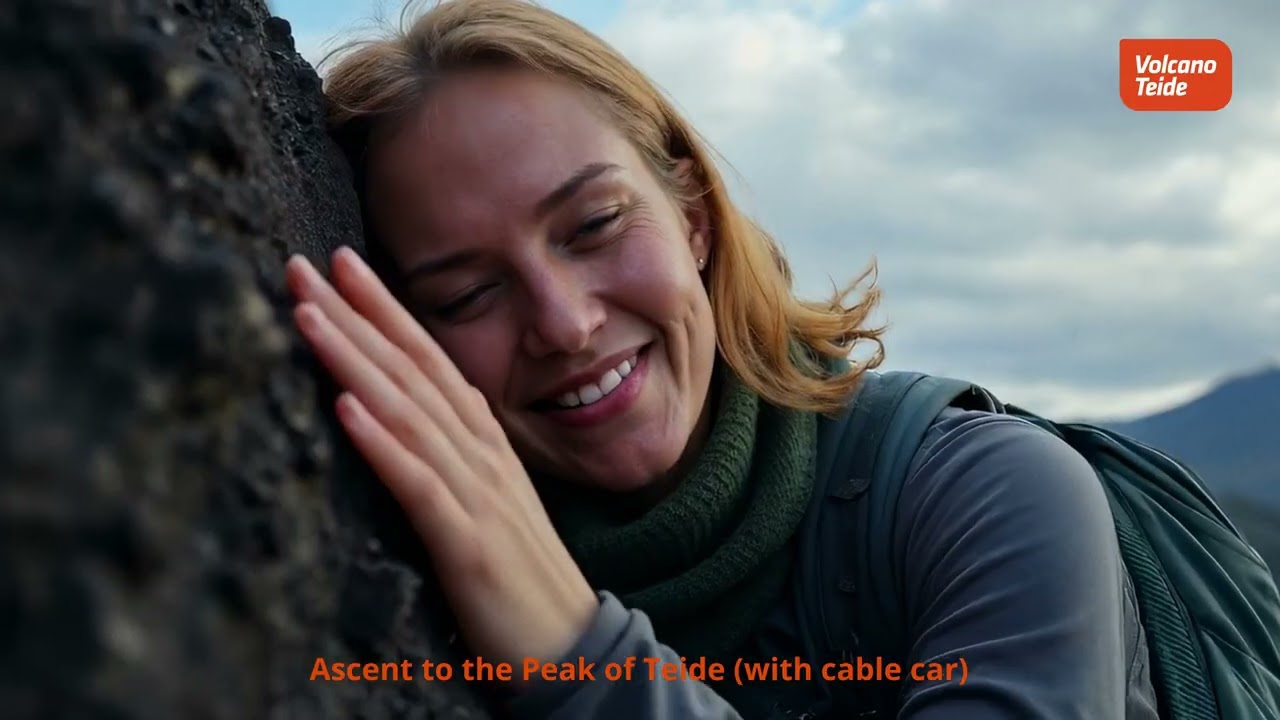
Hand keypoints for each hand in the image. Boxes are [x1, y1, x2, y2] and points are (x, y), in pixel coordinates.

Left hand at [284, 247, 598, 671]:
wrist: (572, 645)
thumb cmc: (521, 576)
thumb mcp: (491, 501)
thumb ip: (458, 452)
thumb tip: (425, 405)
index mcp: (484, 443)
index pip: (429, 360)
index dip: (384, 310)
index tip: (341, 265)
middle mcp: (481, 455)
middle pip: (411, 370)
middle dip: (356, 314)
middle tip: (304, 264)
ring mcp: (476, 495)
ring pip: (406, 413)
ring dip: (354, 360)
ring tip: (308, 315)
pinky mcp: (466, 542)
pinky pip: (418, 484)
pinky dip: (381, 443)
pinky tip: (345, 409)